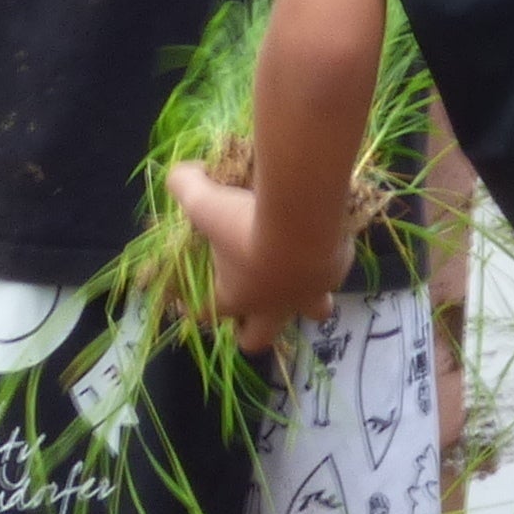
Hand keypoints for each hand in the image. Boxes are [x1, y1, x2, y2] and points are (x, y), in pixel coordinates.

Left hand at [168, 158, 334, 351]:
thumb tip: (178, 174)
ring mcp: (307, 294)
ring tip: (303, 279)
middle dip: (252, 332)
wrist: (302, 222)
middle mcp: (271, 306)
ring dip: (307, 302)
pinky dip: (331, 260)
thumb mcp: (204, 201)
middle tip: (249, 311)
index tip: (188, 300)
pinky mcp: (335, 274)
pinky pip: (334, 274)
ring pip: (313, 312)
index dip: (194, 308)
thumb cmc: (245, 224)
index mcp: (234, 296)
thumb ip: (186, 186)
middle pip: (258, 339)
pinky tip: (328, 239)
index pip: (207, 312)